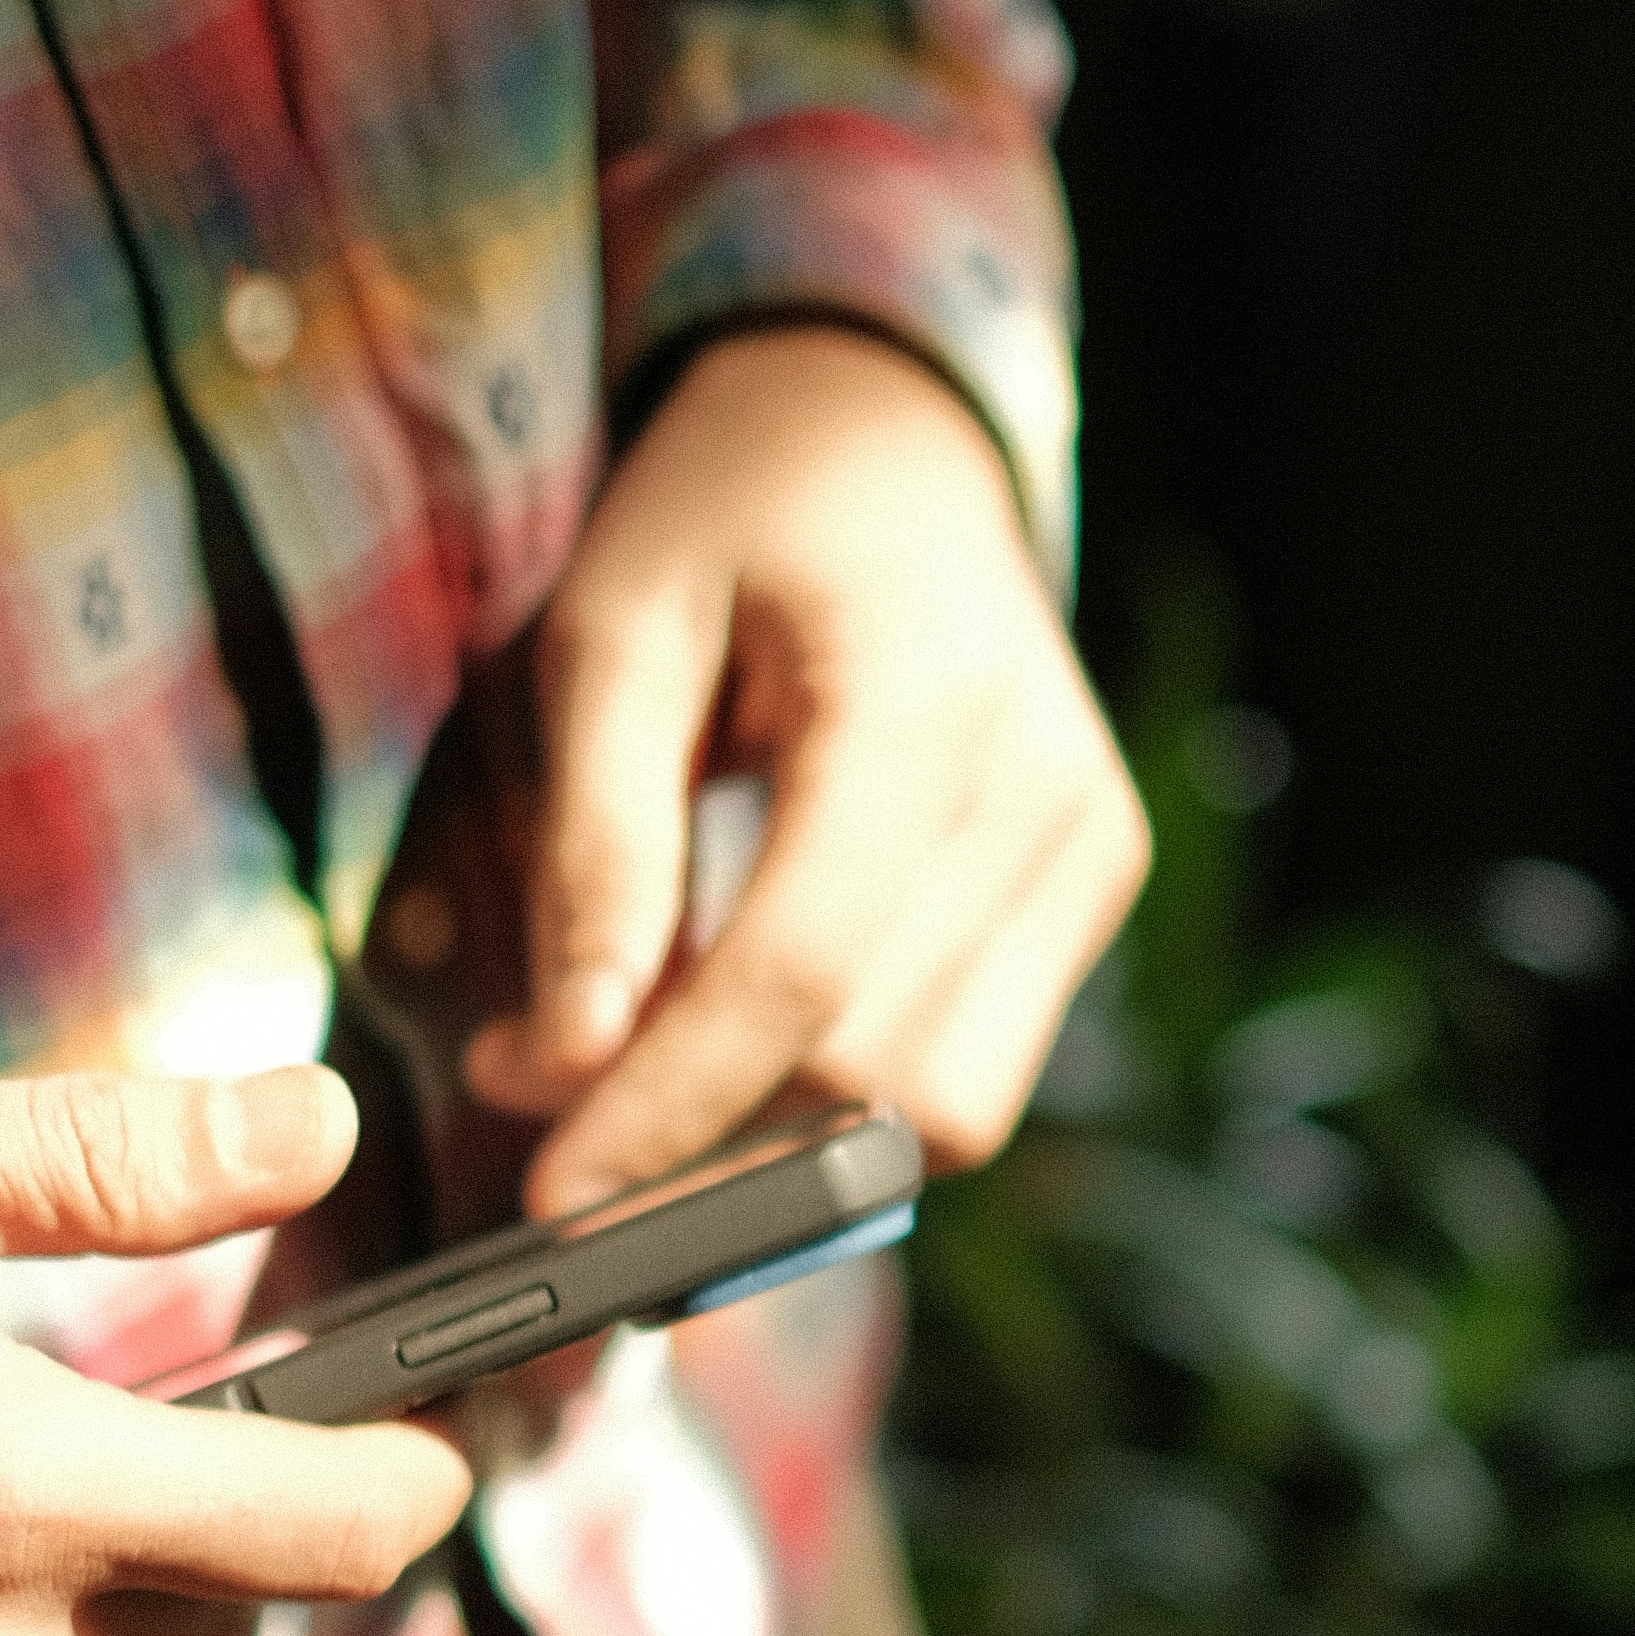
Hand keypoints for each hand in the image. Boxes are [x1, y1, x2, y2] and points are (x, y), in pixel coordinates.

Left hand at [467, 326, 1148, 1210]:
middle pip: (876, 1071)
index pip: (801, 974)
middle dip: (704, 1136)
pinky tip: (745, 1032)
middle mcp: (1046, 792)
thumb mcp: (616, 629)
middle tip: (544, 1105)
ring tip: (642, 1070)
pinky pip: (972, 1069)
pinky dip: (845, 1095)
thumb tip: (568, 1059)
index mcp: (924, 704)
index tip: (552, 1199)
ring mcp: (1090, 850)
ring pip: (939, 1108)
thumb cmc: (735, 512)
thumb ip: (598, 847)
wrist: (887, 436)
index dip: (669, 1109)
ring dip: (779, 1138)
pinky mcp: (1090, 892)